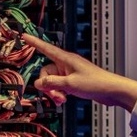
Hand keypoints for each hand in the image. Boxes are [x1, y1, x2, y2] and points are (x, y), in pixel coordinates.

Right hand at [22, 34, 136, 110]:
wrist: (112, 91)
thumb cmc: (96, 83)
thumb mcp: (70, 84)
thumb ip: (52, 83)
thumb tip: (38, 83)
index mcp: (66, 59)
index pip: (46, 48)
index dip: (35, 43)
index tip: (24, 36)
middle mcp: (66, 64)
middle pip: (46, 72)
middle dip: (48, 85)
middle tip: (55, 95)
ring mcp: (70, 73)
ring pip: (53, 81)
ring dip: (54, 92)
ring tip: (61, 99)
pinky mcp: (74, 82)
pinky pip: (60, 86)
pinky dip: (59, 93)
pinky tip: (63, 100)